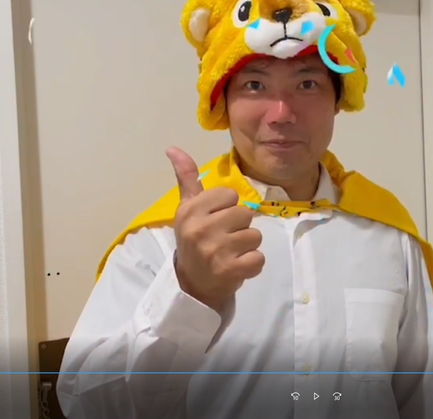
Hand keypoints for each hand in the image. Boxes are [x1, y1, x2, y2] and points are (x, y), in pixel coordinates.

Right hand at [166, 146, 264, 311]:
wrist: (193, 285)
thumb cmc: (194, 241)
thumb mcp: (187, 209)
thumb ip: (186, 178)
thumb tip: (173, 148)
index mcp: (191, 210)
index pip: (230, 195)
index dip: (228, 208)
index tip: (215, 221)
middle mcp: (201, 229)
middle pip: (245, 214)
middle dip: (239, 227)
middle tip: (223, 240)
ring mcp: (216, 251)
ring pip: (255, 236)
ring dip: (247, 247)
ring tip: (231, 254)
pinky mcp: (230, 271)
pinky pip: (259, 258)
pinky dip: (253, 264)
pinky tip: (237, 267)